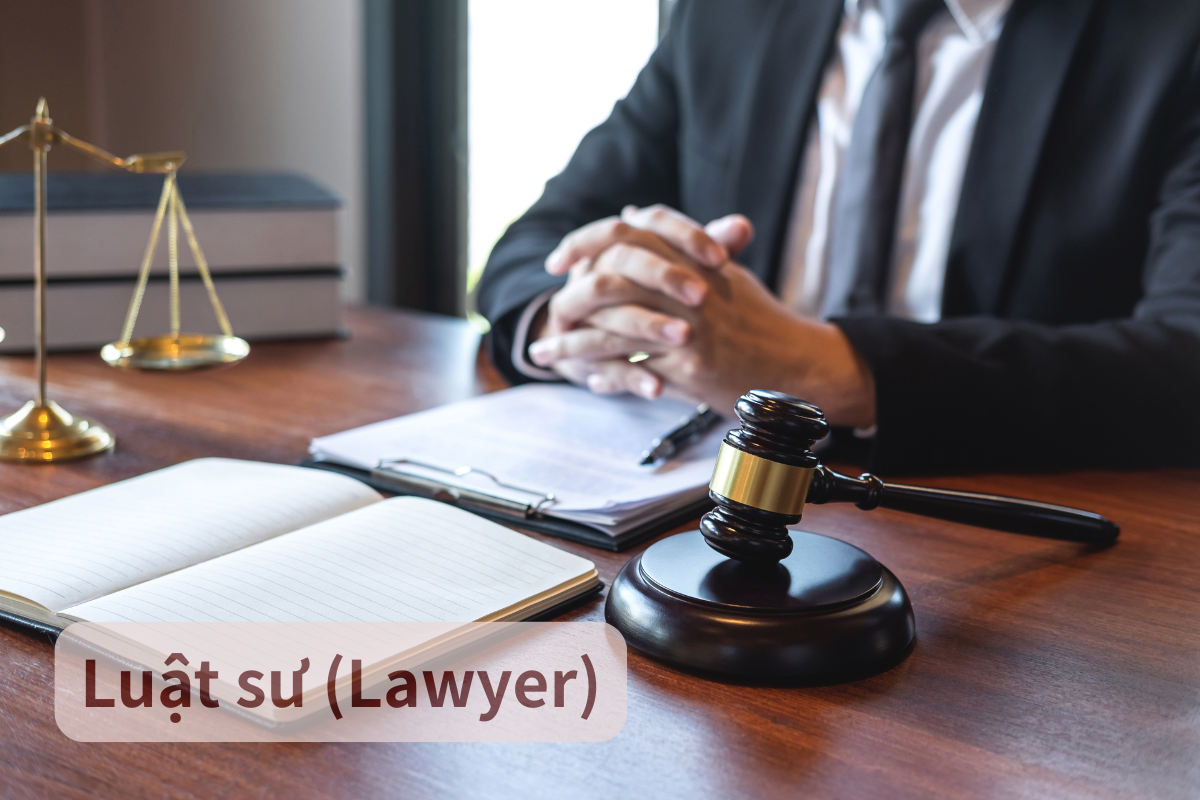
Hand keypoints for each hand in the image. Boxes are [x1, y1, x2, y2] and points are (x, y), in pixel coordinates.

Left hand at [530, 207, 875, 426]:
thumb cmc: (757, 320)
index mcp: (693, 256)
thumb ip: (678, 243)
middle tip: (546, 315)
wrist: (796, 362)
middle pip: (610, 280)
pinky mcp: (689, 363)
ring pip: (612, 328)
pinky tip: (584, 378)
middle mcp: (688, 285)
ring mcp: (688, 325)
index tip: (557, 260)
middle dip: (568, 299)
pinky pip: (632, 366)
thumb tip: (633, 212)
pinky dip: (603, 373)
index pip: (628, 232)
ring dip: (571, 344)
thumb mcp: (721, 272)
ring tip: (542, 355)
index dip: (584, 242)